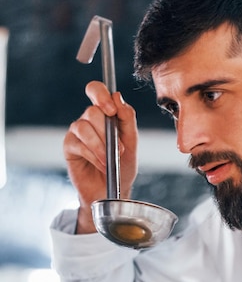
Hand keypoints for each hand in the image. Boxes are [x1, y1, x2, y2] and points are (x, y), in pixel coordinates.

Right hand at [64, 81, 138, 232]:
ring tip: (109, 161)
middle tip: (119, 150)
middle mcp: (89, 119)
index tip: (111, 111)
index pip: (96, 90)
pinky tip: (100, 164)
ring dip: (100, 145)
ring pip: (84, 127)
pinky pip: (78, 143)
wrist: (113, 191)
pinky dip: (92, 155)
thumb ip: (127, 119)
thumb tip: (118, 97)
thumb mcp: (132, 143)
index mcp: (105, 113)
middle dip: (107, 132)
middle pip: (92, 111)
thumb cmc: (122, 167)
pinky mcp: (69, 146)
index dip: (101, 95)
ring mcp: (77, 132)